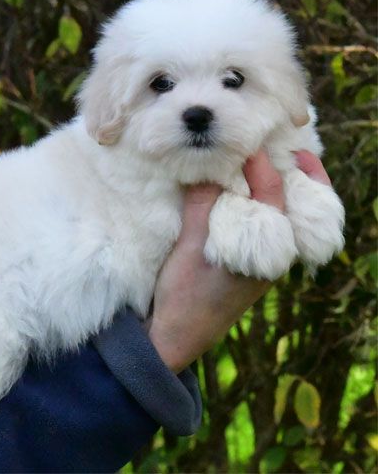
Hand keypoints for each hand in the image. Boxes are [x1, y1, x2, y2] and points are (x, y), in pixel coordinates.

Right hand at [147, 150, 330, 372]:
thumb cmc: (184, 296)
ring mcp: (264, 262)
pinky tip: (246, 194)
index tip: (246, 141)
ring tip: (272, 164)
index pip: (272, 194)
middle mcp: (274, 256)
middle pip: (297, 206)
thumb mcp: (190, 248)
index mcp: (266, 252)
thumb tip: (209, 168)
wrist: (179, 336)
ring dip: (282, 189)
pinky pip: (268, 228)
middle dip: (299, 176)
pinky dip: (264, 205)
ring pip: (285, 217)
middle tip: (292, 147)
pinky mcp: (251, 264)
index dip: (260, 164)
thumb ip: (202, 206)